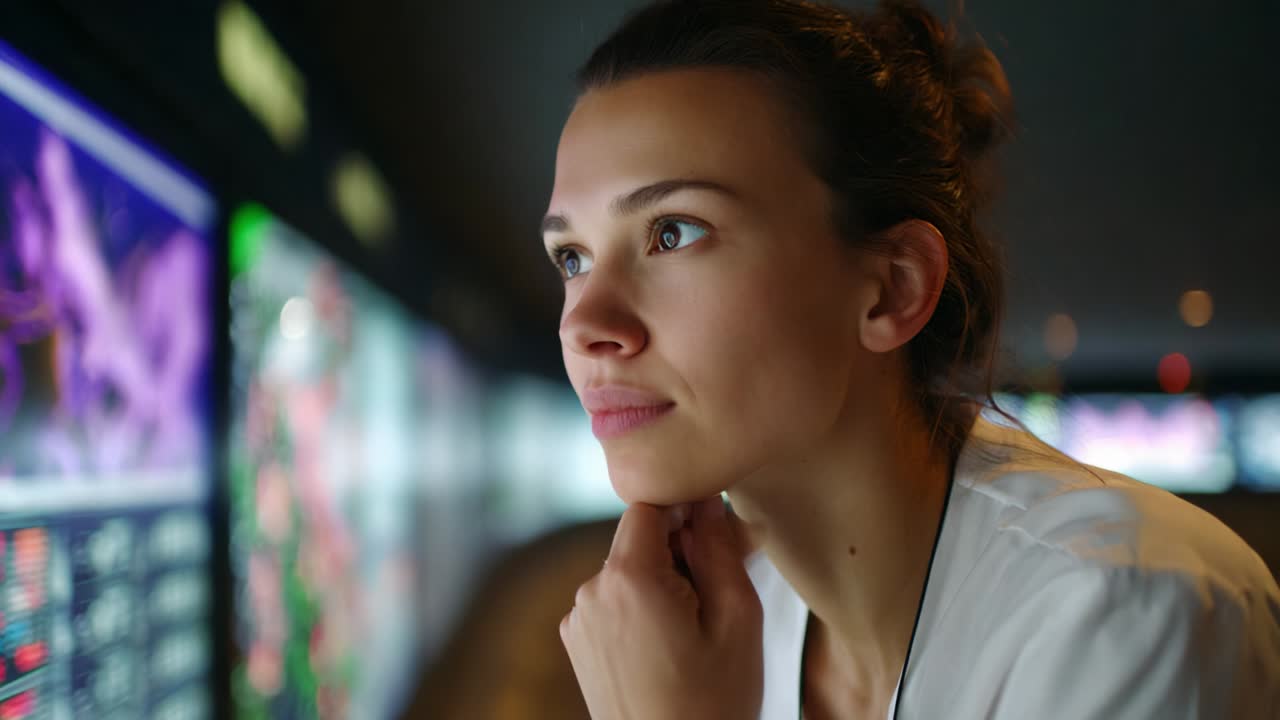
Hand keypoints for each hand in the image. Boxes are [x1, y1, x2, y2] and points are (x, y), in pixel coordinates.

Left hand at [560, 497, 762, 719]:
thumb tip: (707, 503)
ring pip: (627, 572)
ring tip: (697, 627)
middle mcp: (590, 592)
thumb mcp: (737, 618)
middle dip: (677, 551)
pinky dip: (641, 610)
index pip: (648, 504)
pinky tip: (671, 647)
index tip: (713, 528)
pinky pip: (614, 603)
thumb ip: (719, 549)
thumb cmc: (712, 704)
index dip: (684, 507)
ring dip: (660, 583)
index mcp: (627, 578)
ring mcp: (579, 621)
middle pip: (637, 540)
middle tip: (720, 585)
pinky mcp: (579, 644)